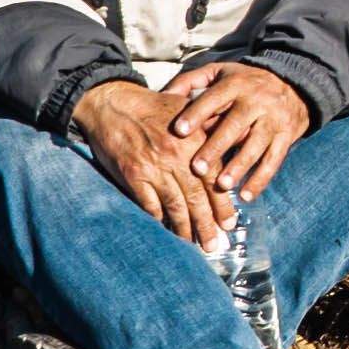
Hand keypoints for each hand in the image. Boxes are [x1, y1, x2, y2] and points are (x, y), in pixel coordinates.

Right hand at [63, 75, 241, 246]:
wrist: (112, 102)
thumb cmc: (152, 106)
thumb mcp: (187, 107)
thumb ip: (210, 125)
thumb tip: (236, 140)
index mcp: (194, 140)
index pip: (214, 178)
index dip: (222, 204)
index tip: (229, 223)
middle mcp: (176, 156)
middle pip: (197, 198)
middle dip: (207, 225)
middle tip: (215, 245)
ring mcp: (153, 167)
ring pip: (175, 205)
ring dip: (185, 229)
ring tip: (194, 244)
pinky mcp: (133, 175)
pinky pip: (149, 204)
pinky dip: (158, 219)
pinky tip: (165, 229)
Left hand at [165, 64, 312, 211]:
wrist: (293, 83)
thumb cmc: (245, 82)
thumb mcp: (220, 72)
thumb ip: (191, 81)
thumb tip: (163, 94)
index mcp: (236, 84)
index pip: (214, 99)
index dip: (196, 114)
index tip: (179, 131)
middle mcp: (256, 101)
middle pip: (235, 125)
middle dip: (216, 147)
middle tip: (197, 168)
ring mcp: (273, 119)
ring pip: (256, 145)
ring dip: (239, 167)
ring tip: (221, 185)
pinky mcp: (286, 136)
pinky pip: (274, 160)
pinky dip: (260, 179)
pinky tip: (246, 196)